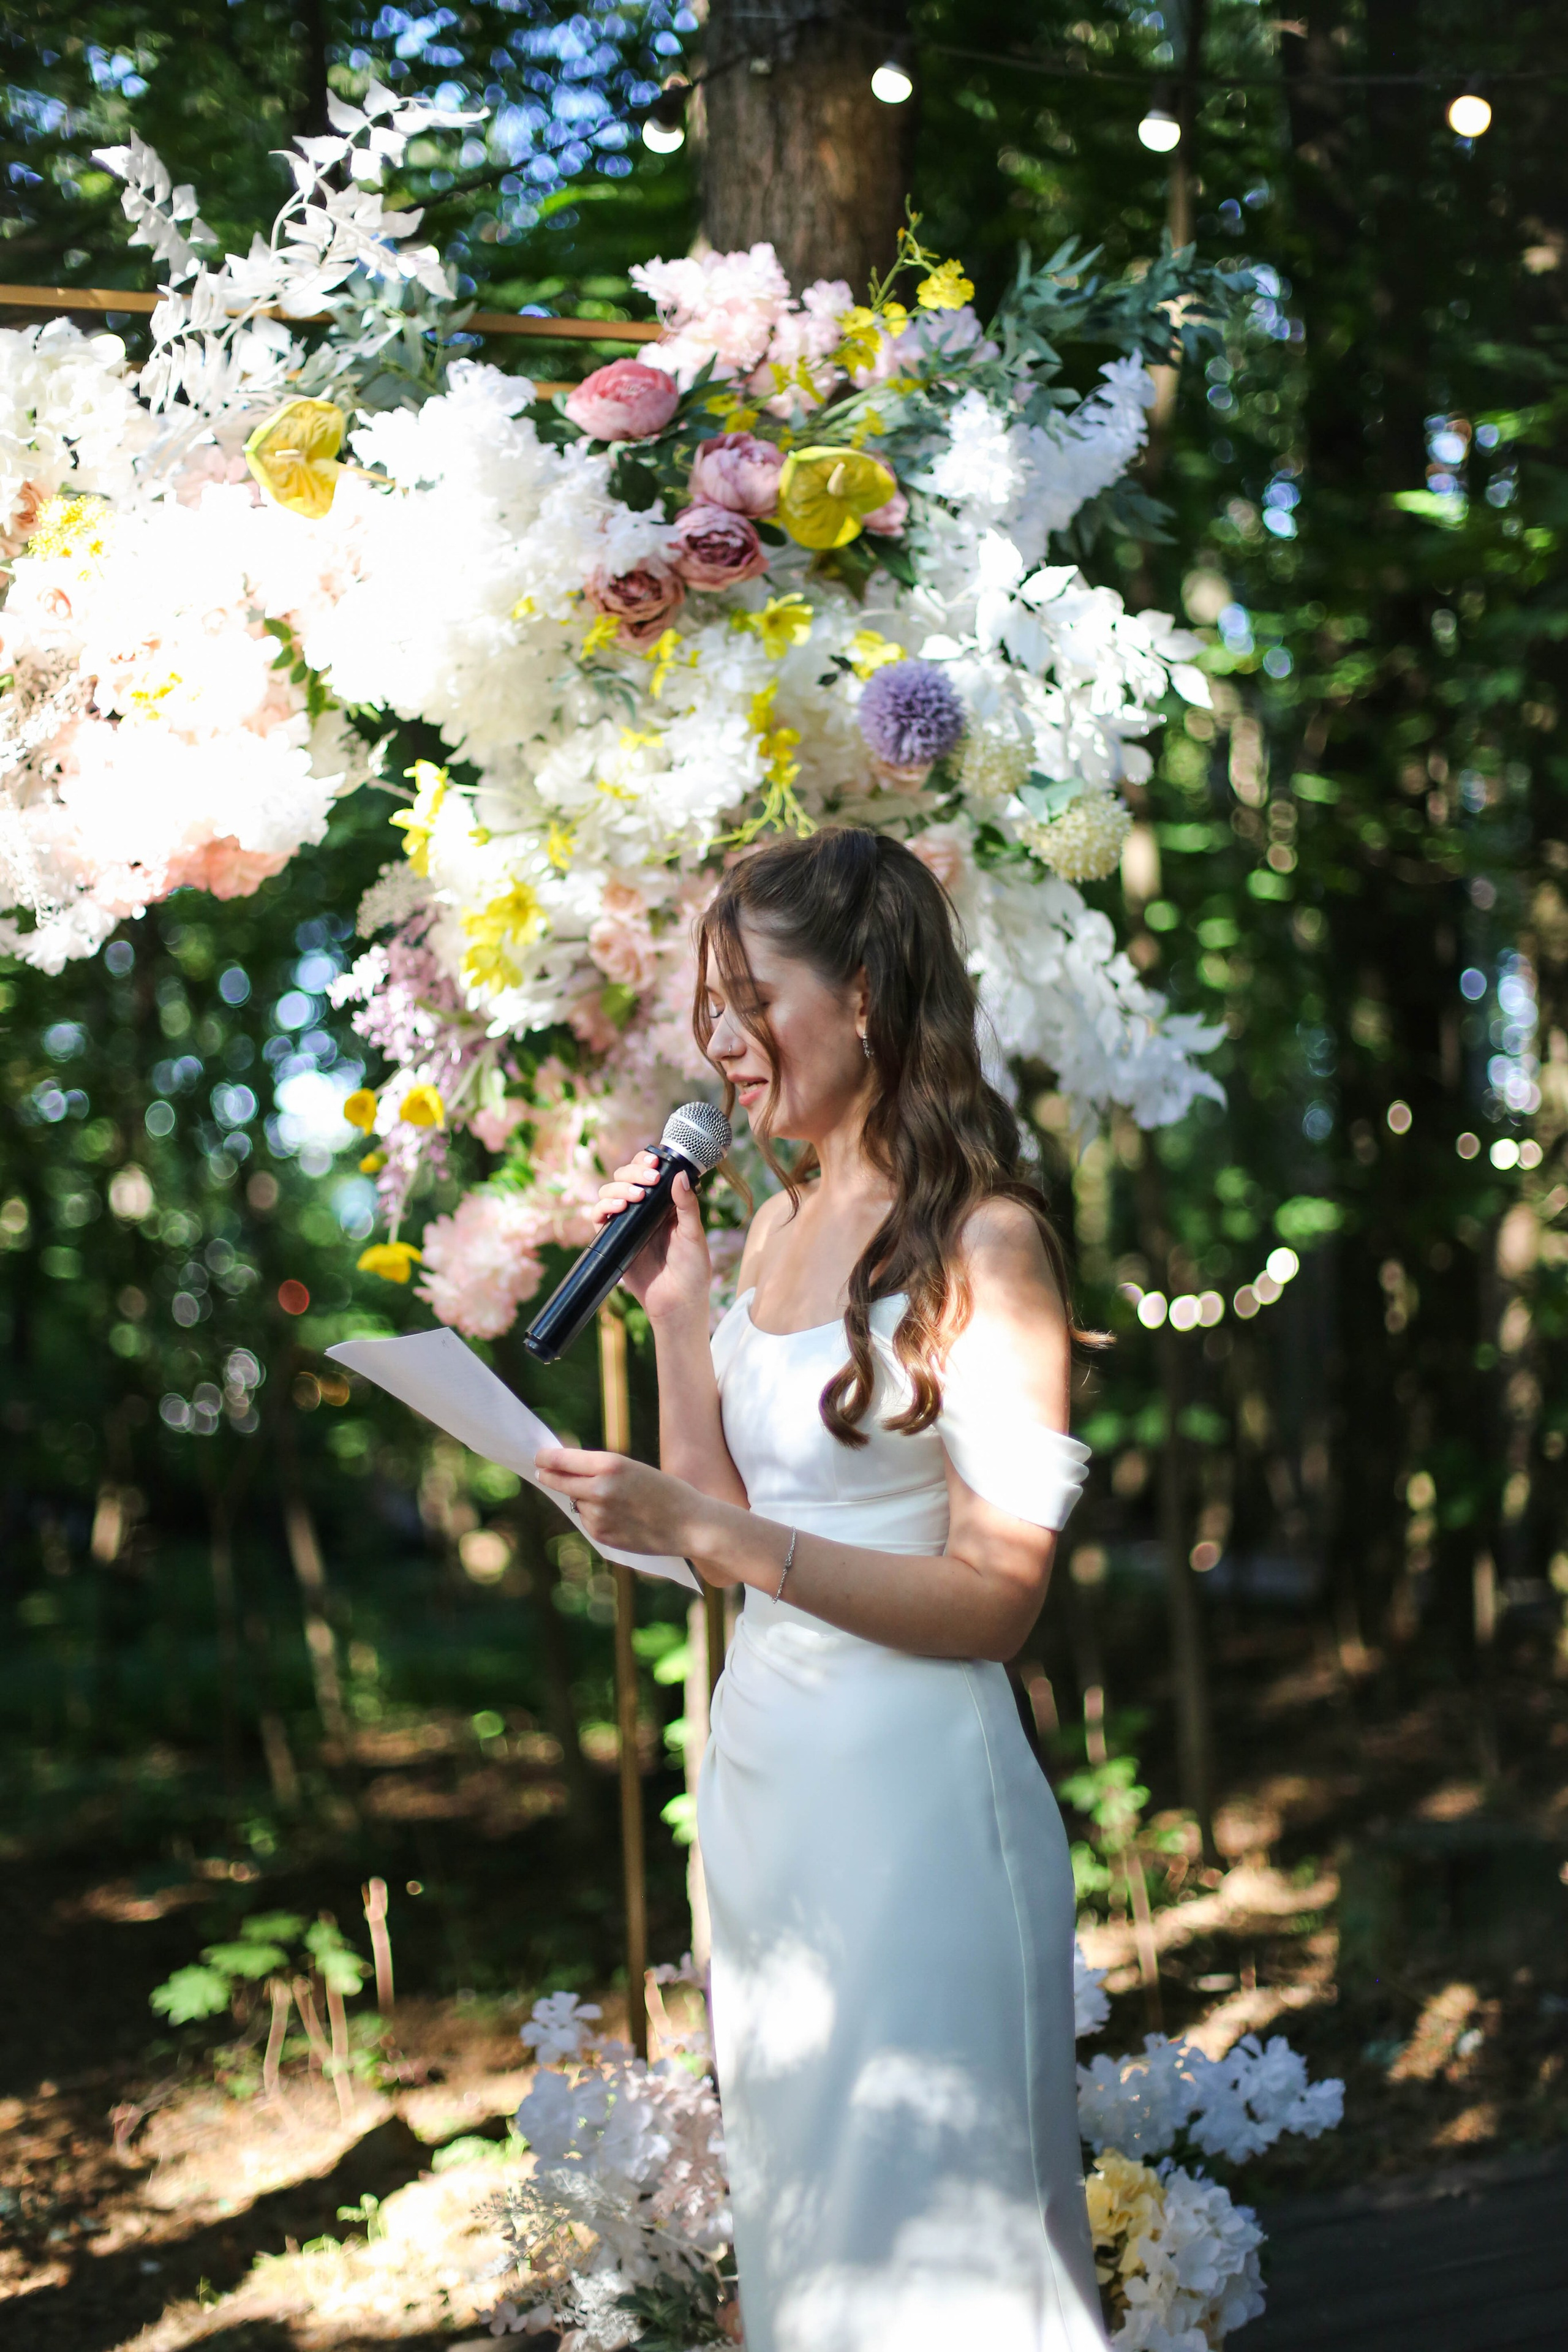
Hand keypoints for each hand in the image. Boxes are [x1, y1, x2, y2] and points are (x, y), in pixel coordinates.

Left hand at [533, 1448, 733, 1568]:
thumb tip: (563, 1470)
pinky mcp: (601, 1535)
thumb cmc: (665, 1491)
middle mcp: (600, 1489)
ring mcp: (599, 1514)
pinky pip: (587, 1520)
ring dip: (582, 1498)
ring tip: (615, 1500)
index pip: (562, 1459)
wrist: (689, 1524)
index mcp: (610, 1464)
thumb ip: (599, 1468)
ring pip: (576, 1501)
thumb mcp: (633, 1468)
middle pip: (558, 1480)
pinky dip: (595, 1516)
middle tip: (541, 1471)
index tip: (538, 1456)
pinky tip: (619, 1516)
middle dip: (549, 1476)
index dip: (546, 1457)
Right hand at [590, 1151, 710, 1324]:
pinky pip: (599, 1218)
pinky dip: (602, 1208)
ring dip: (618, 1188)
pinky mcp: (613, 1240)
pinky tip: (616, 1208)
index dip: (646, 1161)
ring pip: (609, 1193)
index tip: (653, 1160)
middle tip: (647, 1181)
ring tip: (634, 1197)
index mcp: (665, 1204)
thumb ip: (687, 1205)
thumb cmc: (692, 1270)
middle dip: (632, 1172)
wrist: (677, 1303)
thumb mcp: (694, 1235)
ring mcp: (627, 1224)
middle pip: (625, 1177)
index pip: (649, 1172)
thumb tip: (678, 1175)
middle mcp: (644, 1210)